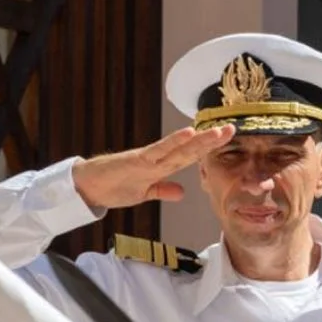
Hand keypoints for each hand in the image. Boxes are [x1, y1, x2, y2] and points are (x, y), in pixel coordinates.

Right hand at [71, 125, 235, 210]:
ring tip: (219, 131)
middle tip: (232, 128)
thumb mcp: (143, 194)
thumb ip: (162, 190)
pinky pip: (159, 150)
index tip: (225, 140)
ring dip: (199, 139)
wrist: (88, 187)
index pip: (189, 157)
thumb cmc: (113, 187)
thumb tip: (181, 192)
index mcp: (161, 168)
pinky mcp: (137, 160)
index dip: (207, 149)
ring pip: (179, 148)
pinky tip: (189, 133)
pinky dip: (174, 142)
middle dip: (210, 140)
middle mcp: (158, 160)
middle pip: (189, 149)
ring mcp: (149, 159)